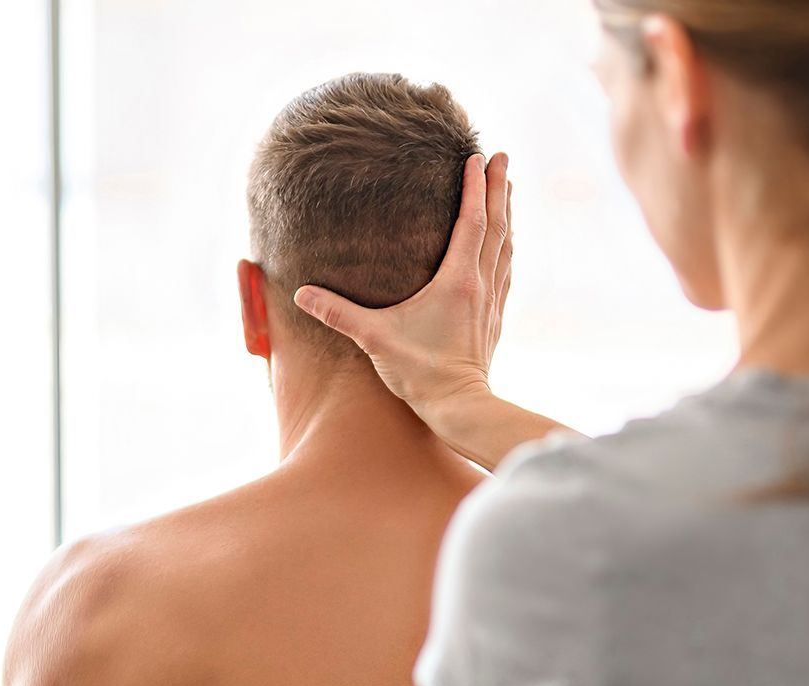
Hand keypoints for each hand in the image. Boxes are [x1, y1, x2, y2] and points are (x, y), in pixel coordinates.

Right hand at [293, 152, 514, 443]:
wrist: (460, 407)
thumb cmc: (421, 374)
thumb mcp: (375, 339)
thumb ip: (338, 314)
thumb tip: (301, 293)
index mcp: (458, 280)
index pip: (471, 221)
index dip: (473, 186)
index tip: (475, 155)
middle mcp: (481, 285)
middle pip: (496, 225)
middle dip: (498, 187)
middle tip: (501, 154)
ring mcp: (491, 301)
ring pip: (505, 245)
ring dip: (506, 213)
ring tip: (506, 186)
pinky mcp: (494, 318)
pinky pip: (505, 270)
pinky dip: (506, 246)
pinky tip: (506, 242)